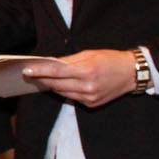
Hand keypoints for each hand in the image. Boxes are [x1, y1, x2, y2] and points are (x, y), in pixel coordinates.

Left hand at [21, 49, 137, 107]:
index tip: (27, 70)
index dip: (40, 72)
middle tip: (30, 75)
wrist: (131, 73)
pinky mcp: (92, 104)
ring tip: (41, 79)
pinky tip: (60, 85)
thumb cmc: (109, 59)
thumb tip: (50, 63)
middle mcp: (88, 86)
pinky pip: (73, 98)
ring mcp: (90, 97)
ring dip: (51, 86)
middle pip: (57, 85)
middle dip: (42, 79)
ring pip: (63, 93)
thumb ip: (68, 60)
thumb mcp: (89, 54)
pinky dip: (65, 91)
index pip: (56, 73)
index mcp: (86, 71)